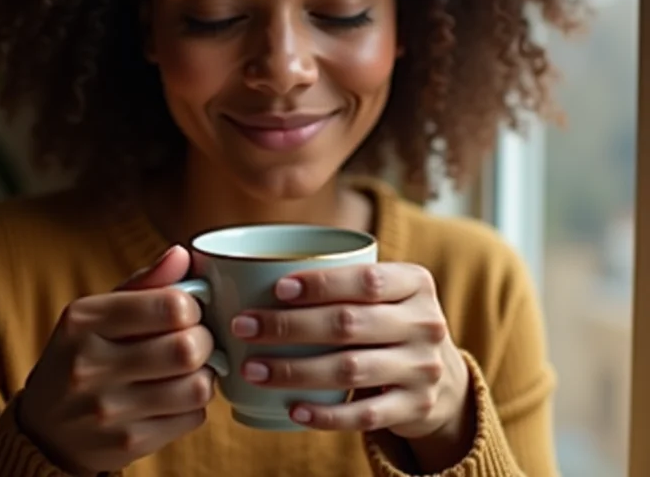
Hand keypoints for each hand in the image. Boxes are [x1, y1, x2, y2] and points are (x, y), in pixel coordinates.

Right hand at [17, 246, 214, 475]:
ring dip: (203, 374)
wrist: (45, 430)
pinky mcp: (126, 445)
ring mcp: (107, 411)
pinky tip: (174, 397)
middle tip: (195, 339)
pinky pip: (192, 418)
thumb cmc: (84, 355)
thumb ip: (145, 282)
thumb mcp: (99, 312)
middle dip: (204, 340)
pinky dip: (193, 405)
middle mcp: (90, 366)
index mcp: (84, 321)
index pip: (170, 306)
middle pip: (187, 348)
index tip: (186, 311)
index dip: (192, 306)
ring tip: (188, 368)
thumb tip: (182, 254)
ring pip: (197, 386)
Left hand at [230, 263, 470, 439]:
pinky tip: (292, 409)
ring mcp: (423, 369)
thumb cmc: (390, 319)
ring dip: (294, 370)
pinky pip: (364, 415)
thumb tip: (255, 272)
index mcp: (416, 283)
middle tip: (243, 327)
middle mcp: (425, 323)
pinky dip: (325, 414)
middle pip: (348, 324)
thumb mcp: (386, 291)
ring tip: (252, 368)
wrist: (443, 375)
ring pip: (349, 370)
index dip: (320, 284)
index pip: (366, 280)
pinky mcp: (416, 408)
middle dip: (288, 326)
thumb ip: (343, 280)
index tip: (276, 289)